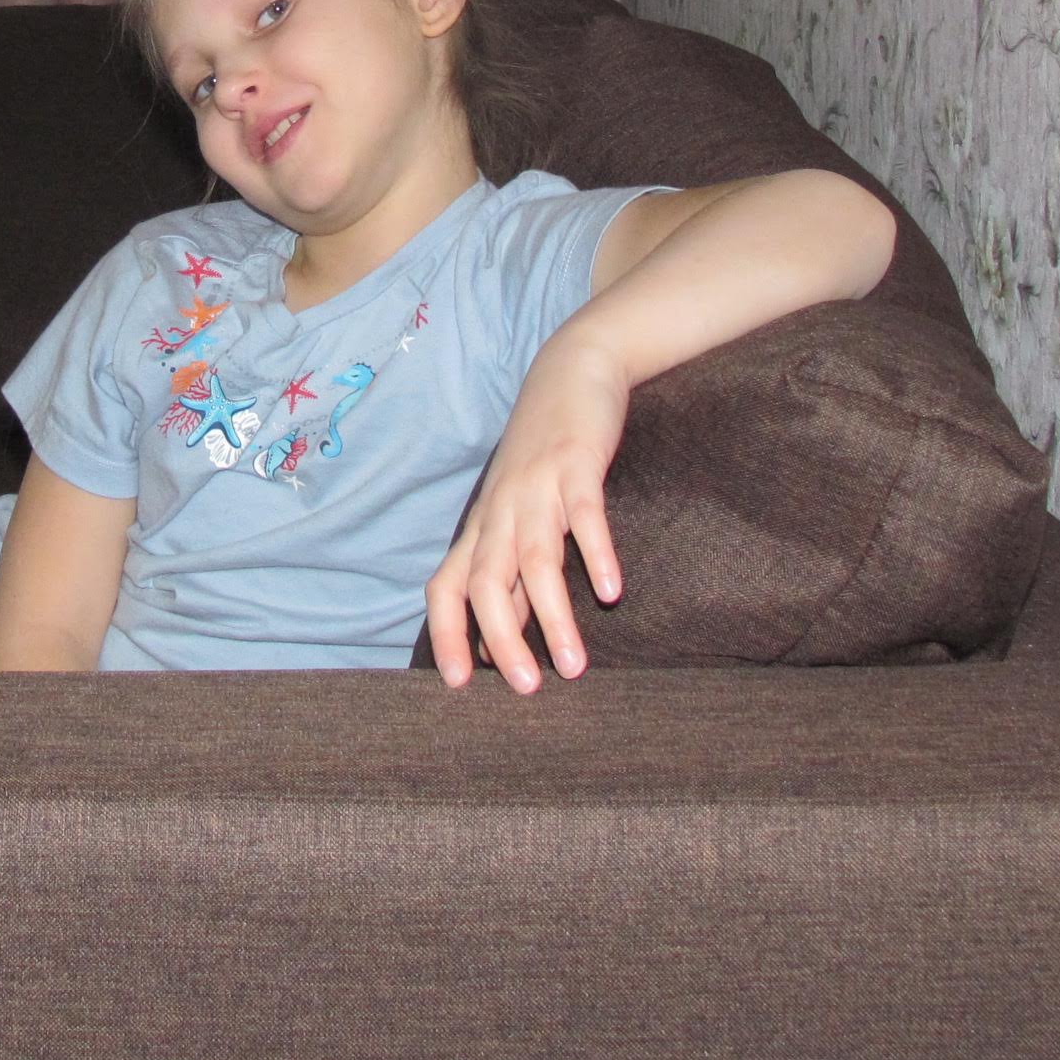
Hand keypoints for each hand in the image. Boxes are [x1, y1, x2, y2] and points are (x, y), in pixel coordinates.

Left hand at [424, 337, 629, 691]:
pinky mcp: (577, 464)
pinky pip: (583, 514)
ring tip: (575, 665)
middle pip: (487, 582)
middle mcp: (501, 510)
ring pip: (535, 558)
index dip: (447, 633)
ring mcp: (538, 485)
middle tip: (527, 690)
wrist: (572, 369)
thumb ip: (513, 572)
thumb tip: (503, 636)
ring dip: (552, 616)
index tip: (458, 684)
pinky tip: (611, 591)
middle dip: (502, 640)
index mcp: (483, 525)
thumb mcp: (520, 513)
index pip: (448, 586)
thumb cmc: (543, 453)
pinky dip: (595, 553)